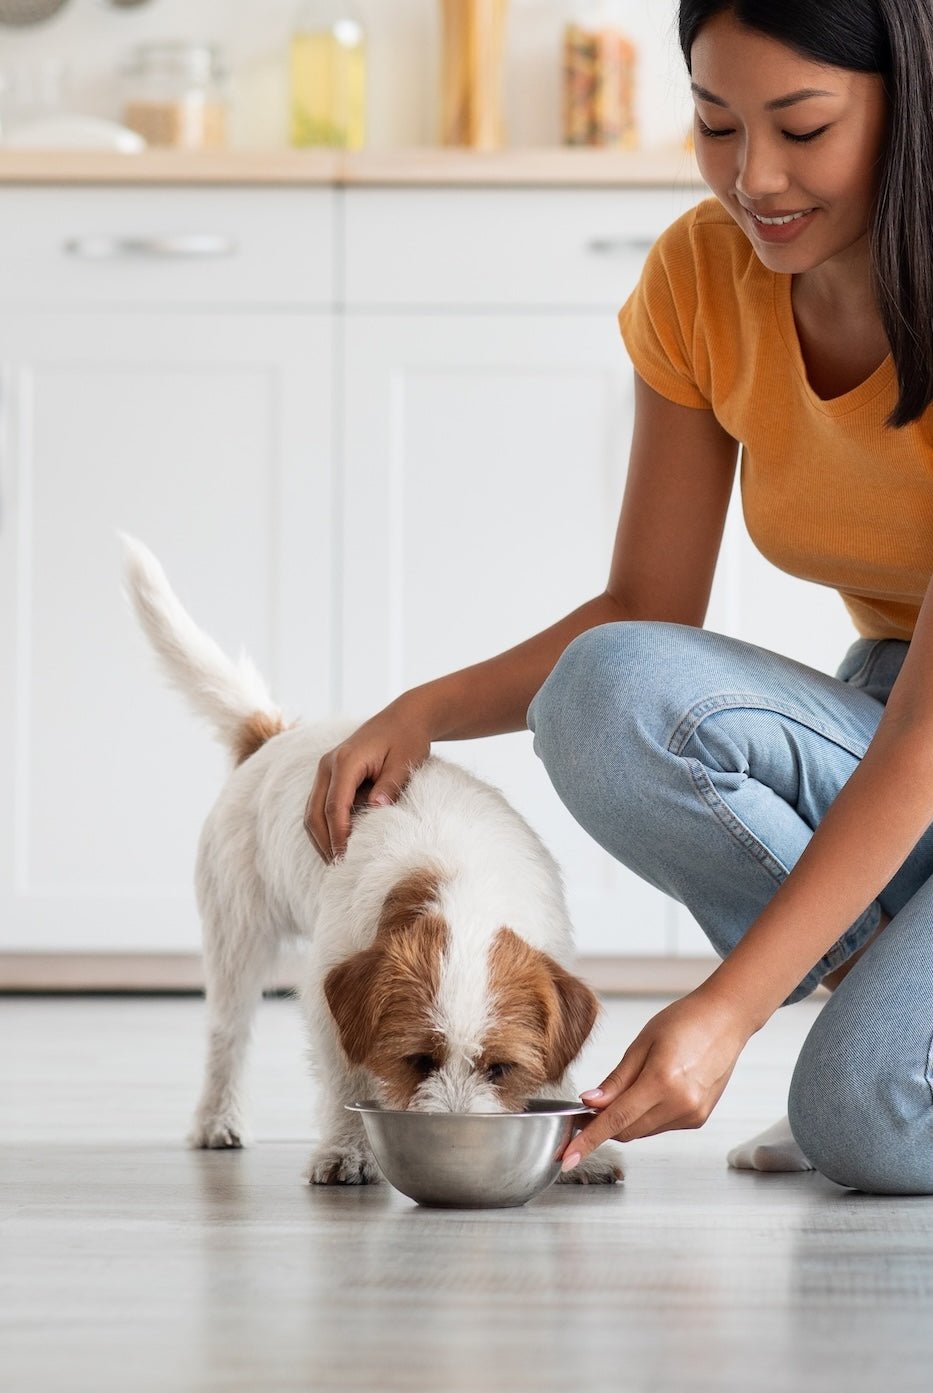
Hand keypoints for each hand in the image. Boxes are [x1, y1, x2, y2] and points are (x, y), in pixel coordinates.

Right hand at [303, 703, 431, 860]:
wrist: (404, 718)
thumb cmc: (407, 739)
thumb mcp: (404, 762)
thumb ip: (389, 786)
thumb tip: (377, 809)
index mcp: (345, 761)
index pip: (334, 806)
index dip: (338, 835)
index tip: (345, 858)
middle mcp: (328, 764)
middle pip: (315, 812)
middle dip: (324, 842)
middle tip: (338, 867)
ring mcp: (326, 769)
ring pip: (312, 810)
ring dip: (321, 837)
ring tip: (336, 861)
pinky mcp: (331, 775)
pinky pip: (320, 804)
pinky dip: (325, 825)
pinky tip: (338, 843)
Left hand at [561, 986, 753, 1171]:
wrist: (726, 1019)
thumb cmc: (685, 1021)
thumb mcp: (642, 1043)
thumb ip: (616, 1080)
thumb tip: (590, 1103)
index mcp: (662, 1081)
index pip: (615, 1120)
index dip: (588, 1140)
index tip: (568, 1156)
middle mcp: (680, 1105)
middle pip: (627, 1131)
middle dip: (602, 1125)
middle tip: (586, 1109)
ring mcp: (692, 1115)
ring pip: (642, 1131)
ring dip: (625, 1120)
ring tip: (628, 1088)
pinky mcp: (699, 1118)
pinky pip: (660, 1126)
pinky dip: (646, 1116)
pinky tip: (651, 1091)